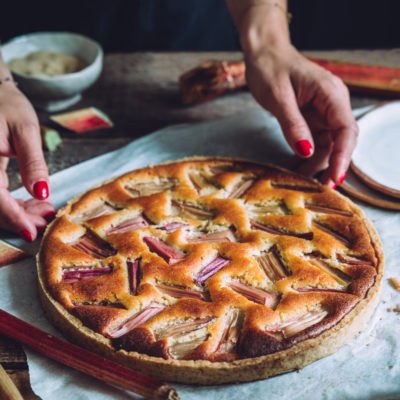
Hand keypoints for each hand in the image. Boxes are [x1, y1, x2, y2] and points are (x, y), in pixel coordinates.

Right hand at [0, 83, 54, 240]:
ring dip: (16, 213)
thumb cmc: (7, 105)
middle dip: (18, 218)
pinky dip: (12, 203)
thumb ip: (33, 163)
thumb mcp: (26, 130)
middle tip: (46, 219)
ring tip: (44, 212)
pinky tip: (32, 203)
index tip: (32, 232)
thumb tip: (42, 193)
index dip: (13, 218)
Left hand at [244, 43, 357, 187]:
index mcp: (330, 94)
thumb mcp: (278, 97)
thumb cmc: (270, 68)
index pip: (346, 129)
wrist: (263, 55)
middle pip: (341, 140)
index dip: (343, 155)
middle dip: (332, 165)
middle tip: (321, 188)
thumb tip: (306, 152)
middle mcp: (331, 104)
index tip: (335, 177)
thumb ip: (293, 124)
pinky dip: (305, 157)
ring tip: (300, 182)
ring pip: (326, 145)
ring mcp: (323, 112)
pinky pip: (313, 142)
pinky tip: (293, 169)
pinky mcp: (311, 118)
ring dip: (316, 165)